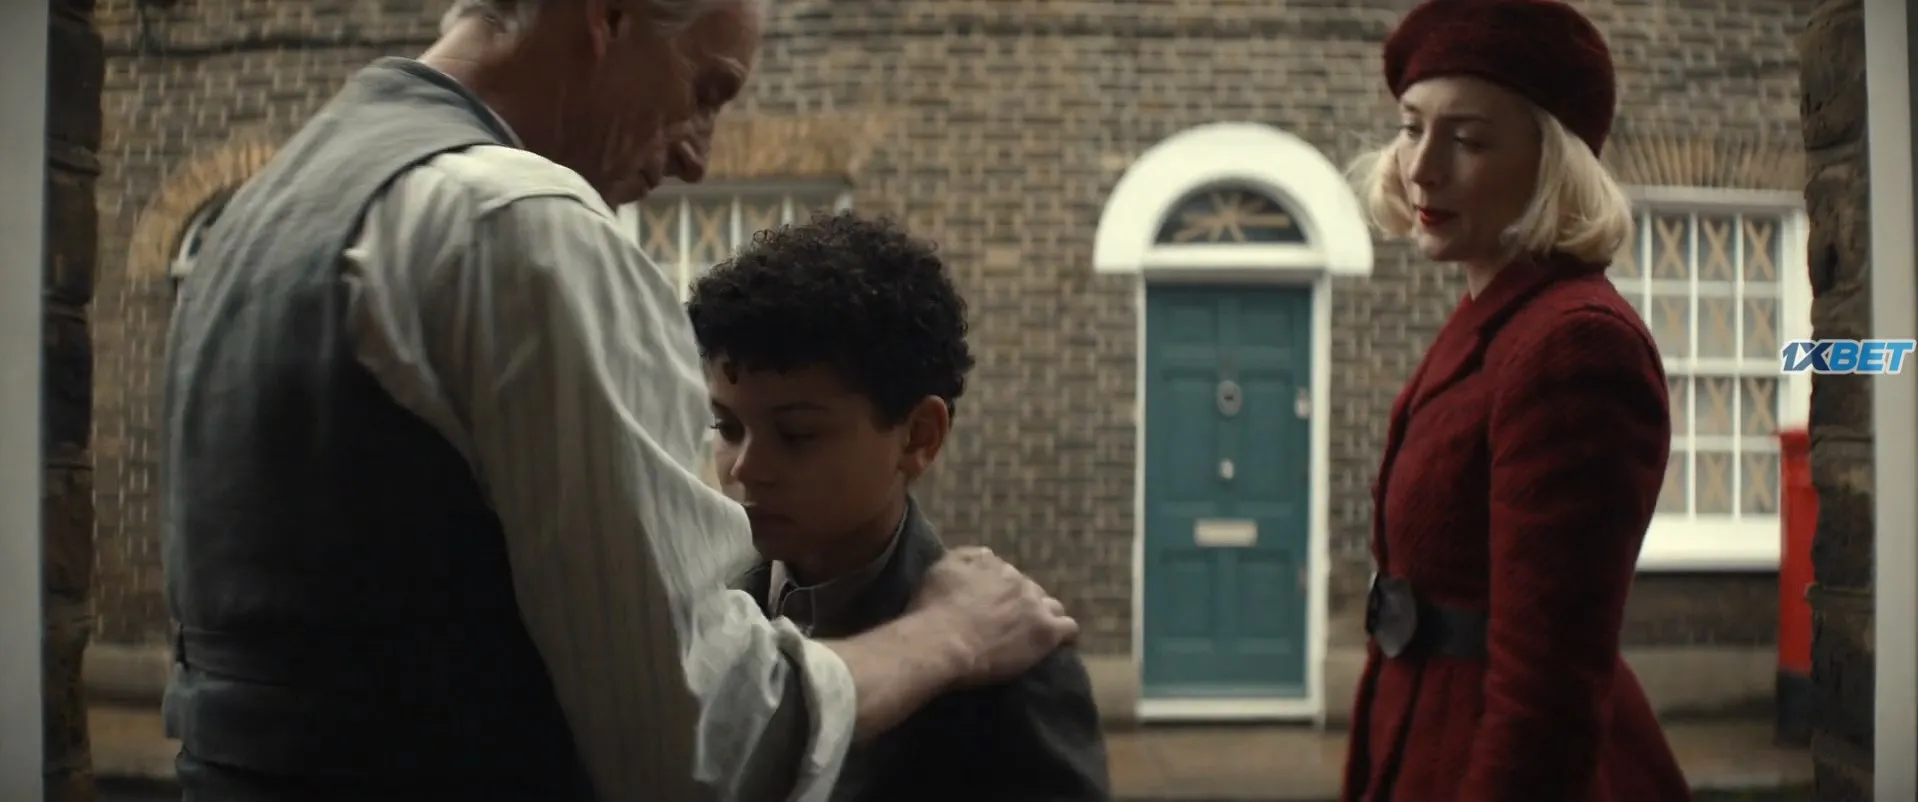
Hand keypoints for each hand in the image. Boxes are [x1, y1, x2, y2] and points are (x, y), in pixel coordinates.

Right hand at [908, 546, 1078, 686]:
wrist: (942, 642)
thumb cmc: (932, 609)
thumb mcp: (940, 569)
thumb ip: (965, 557)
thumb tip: (987, 554)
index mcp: (994, 565)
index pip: (1007, 574)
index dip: (1001, 592)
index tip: (991, 607)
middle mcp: (1018, 580)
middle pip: (1031, 590)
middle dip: (1024, 604)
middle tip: (1009, 625)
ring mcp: (1035, 606)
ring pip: (1053, 607)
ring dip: (1045, 617)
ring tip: (1032, 636)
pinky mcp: (1046, 632)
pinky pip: (1068, 629)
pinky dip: (1062, 635)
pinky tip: (1053, 645)